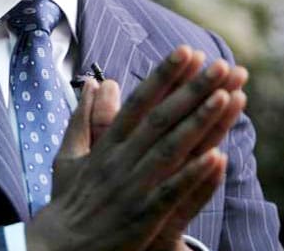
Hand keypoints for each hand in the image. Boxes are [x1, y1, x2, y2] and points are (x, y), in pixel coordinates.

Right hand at [25, 46, 246, 250]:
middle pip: (160, 119)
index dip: (164, 77)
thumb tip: (94, 85)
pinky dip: (193, 177)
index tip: (186, 52)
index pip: (139, 103)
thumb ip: (83, 119)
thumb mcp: (68, 156)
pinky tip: (218, 158)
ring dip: (199, 123)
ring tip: (227, 97)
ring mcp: (131, 189)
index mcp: (106, 146)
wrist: (57, 250)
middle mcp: (120, 161)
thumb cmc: (67, 202)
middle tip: (221, 66)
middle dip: (192, 90)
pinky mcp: (141, 219)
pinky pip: (171, 194)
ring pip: (170, 150)